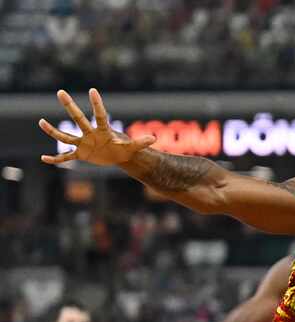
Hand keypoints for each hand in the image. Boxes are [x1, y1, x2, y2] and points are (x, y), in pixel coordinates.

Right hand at [39, 89, 155, 165]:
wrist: (117, 155)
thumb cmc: (124, 148)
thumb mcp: (132, 147)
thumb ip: (140, 142)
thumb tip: (154, 139)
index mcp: (103, 130)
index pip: (100, 115)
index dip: (97, 104)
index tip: (93, 90)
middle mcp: (90, 134)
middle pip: (78, 119)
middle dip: (70, 106)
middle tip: (61, 92)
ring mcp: (83, 143)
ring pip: (65, 136)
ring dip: (53, 131)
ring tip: (40, 122)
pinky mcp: (80, 154)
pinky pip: (65, 157)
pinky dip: (56, 159)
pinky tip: (44, 159)